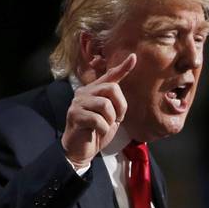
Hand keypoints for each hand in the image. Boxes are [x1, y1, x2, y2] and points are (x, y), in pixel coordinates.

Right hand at [62, 54, 135, 168]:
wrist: (80, 150)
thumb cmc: (96, 132)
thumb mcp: (110, 115)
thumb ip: (114, 102)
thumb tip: (119, 88)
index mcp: (94, 90)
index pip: (110, 76)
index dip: (123, 67)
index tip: (134, 57)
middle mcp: (84, 92)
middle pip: (111, 88)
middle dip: (120, 106)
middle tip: (116, 119)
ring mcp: (77, 103)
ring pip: (105, 105)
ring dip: (110, 120)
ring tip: (104, 126)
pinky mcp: (74, 115)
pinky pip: (97, 119)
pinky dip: (102, 128)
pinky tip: (97, 132)